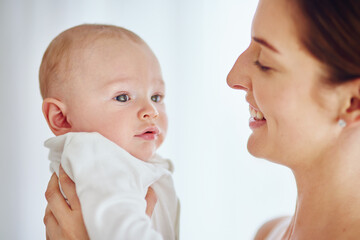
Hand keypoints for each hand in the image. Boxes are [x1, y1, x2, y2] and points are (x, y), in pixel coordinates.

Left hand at [43, 166, 157, 238]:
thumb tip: (151, 190)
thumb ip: (143, 206)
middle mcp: (70, 223)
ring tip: (55, 189)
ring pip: (48, 209)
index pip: (71, 185)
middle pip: (54, 194)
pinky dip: (50, 215)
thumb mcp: (132, 226)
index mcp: (88, 213)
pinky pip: (47, 225)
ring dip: (51, 197)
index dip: (67, 172)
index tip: (69, 164)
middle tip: (58, 170)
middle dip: (54, 179)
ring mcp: (60, 234)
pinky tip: (54, 213)